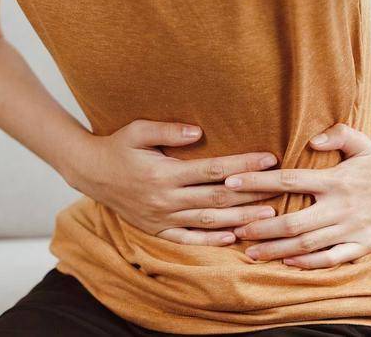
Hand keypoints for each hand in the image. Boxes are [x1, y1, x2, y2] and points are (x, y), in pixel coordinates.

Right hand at [64, 119, 279, 245]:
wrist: (90, 172)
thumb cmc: (117, 147)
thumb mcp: (138, 131)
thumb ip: (168, 131)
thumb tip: (199, 131)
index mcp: (164, 173)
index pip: (213, 169)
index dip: (243, 164)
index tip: (269, 159)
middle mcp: (165, 198)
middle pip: (217, 197)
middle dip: (251, 193)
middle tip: (280, 190)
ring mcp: (161, 217)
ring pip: (208, 220)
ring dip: (239, 219)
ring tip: (268, 217)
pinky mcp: (155, 228)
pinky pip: (187, 238)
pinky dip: (210, 240)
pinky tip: (232, 238)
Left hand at [224, 123, 370, 268]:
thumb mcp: (362, 143)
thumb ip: (337, 135)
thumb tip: (311, 139)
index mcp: (334, 180)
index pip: (288, 180)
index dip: (257, 182)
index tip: (230, 183)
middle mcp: (339, 206)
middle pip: (292, 221)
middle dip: (261, 227)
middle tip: (236, 231)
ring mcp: (350, 229)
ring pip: (307, 244)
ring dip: (276, 250)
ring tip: (251, 253)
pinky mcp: (361, 246)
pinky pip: (331, 259)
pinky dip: (308, 263)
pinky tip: (287, 263)